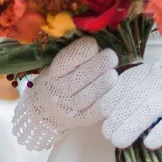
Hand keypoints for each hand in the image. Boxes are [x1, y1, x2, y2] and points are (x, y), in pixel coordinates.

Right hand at [11, 36, 118, 150]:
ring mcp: (69, 108)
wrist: (46, 112)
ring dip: (103, 83)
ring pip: (88, 95)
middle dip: (98, 65)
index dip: (81, 51)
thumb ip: (75, 54)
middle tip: (111, 56)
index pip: (65, 61)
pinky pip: (96, 112)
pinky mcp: (81, 120)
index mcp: (53, 72)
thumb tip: (99, 41)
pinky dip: (107, 101)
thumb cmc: (58, 79)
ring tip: (114, 73)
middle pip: (79, 78)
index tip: (94, 43)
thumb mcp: (59, 64)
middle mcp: (58, 91)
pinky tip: (116, 91)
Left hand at [98, 50, 161, 149]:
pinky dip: (160, 131)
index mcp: (151, 70)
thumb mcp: (161, 80)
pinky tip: (149, 143)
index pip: (124, 84)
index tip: (100, 115)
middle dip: (116, 116)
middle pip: (133, 97)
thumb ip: (141, 89)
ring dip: (131, 125)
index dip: (110, 99)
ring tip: (118, 141)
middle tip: (106, 133)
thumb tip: (114, 108)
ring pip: (149, 108)